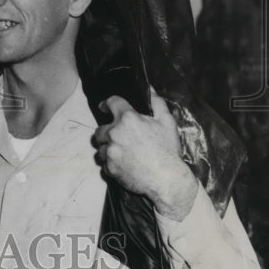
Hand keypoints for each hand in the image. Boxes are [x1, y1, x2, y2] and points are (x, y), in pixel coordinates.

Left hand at [92, 92, 197, 220]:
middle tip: (117, 137)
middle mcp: (115, 133)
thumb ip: (157, 103)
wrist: (167, 179)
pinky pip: (104, 164)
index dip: (107, 103)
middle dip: (107, 132)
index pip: (111, 103)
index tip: (105, 107)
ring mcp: (111, 151)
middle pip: (100, 129)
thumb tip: (150, 89)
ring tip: (120, 152)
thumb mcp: (167, 122)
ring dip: (107, 149)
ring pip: (100, 147)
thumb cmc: (168, 150)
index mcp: (128, 119)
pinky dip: (111, 164)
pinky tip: (122, 165)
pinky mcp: (110, 167)